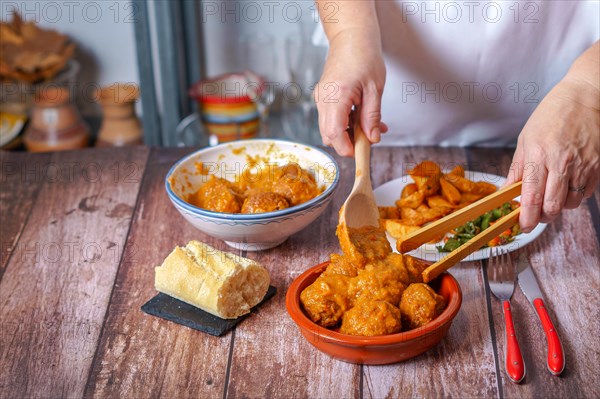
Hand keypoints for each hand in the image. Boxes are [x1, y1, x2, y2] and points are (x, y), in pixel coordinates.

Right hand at [314, 29, 387, 156]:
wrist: (351, 37)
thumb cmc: (363, 56)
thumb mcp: (375, 90)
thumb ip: (372, 117)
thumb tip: (372, 138)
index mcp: (336, 97)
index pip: (334, 133)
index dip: (346, 148)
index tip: (360, 153)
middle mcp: (323, 100)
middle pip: (328, 135)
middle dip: (347, 142)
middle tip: (368, 138)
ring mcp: (320, 99)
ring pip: (329, 128)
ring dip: (347, 132)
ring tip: (368, 125)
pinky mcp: (323, 97)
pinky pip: (330, 117)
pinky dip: (344, 122)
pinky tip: (360, 117)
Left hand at [505, 76, 599, 232]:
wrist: (585, 97)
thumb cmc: (551, 116)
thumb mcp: (525, 140)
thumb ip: (517, 170)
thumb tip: (505, 193)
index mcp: (538, 156)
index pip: (531, 197)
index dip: (525, 218)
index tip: (522, 226)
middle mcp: (561, 163)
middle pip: (552, 207)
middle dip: (542, 217)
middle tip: (536, 215)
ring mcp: (583, 165)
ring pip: (570, 204)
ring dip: (559, 206)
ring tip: (552, 194)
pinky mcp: (598, 166)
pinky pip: (586, 193)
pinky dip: (575, 196)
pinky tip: (568, 184)